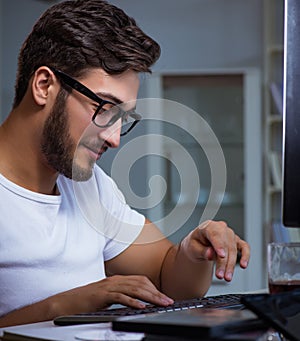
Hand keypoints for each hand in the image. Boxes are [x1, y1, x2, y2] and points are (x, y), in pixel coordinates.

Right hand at [52, 275, 173, 315]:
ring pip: (134, 288)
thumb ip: (121, 295)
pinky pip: (120, 297)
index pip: (140, 280)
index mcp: (117, 279)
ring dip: (150, 297)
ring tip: (161, 304)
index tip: (164, 297)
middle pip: (140, 283)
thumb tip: (137, 302)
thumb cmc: (86, 300)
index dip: (154, 288)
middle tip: (168, 301)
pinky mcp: (102, 295)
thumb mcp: (107, 296)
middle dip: (156, 292)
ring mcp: (108, 286)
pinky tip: (141, 306)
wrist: (65, 302)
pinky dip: (132, 301)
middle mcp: (114, 280)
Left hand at [180, 220, 249, 281]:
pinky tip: (243, 265)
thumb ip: (201, 251)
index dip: (219, 245)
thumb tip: (210, 254)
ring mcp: (230, 234)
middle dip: (224, 262)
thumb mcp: (193, 248)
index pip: (215, 234)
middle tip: (220, 276)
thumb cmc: (195, 245)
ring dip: (231, 265)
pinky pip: (244, 247)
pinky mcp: (236, 241)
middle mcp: (221, 228)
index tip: (221, 256)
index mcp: (208, 226)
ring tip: (227, 277)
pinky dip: (245, 256)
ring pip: (233, 249)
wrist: (198, 246)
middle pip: (225, 245)